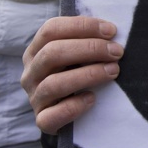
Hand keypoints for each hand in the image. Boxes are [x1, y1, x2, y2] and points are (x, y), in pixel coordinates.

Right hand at [21, 16, 123, 134]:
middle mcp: (31, 73)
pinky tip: (92, 99)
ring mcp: (34, 98)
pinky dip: (74, 106)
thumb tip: (110, 31)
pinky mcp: (42, 120)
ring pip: (53, 83)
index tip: (111, 30)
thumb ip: (85, 42)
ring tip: (113, 71)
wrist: (68, 116)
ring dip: (88, 75)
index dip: (82, 26)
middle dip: (89, 49)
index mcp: (36, 51)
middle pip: (52, 53)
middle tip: (116, 52)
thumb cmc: (76, 76)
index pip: (51, 29)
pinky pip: (52, 115)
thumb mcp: (76, 57)